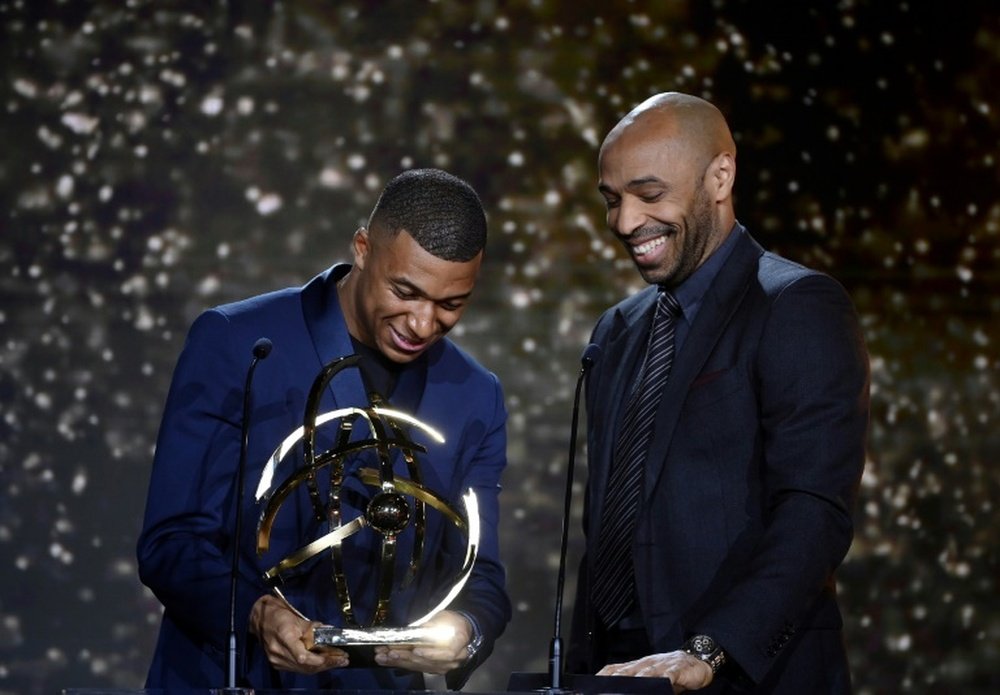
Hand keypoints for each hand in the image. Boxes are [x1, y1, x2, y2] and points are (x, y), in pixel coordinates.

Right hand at [249, 594, 348, 673]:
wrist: (259, 620)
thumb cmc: (278, 615)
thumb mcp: (297, 618)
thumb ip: (313, 628)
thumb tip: (330, 632)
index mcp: (284, 637)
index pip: (302, 657)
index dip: (319, 660)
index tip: (333, 657)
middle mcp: (278, 652)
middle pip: (305, 665)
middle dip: (326, 664)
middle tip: (343, 660)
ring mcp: (276, 660)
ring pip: (303, 669)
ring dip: (321, 667)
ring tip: (337, 662)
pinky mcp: (277, 664)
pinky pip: (298, 668)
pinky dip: (312, 666)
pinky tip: (323, 663)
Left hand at [373, 610, 471, 674]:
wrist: (461, 632)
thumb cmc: (452, 622)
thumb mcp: (444, 617)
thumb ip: (433, 625)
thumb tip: (419, 631)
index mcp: (459, 642)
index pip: (447, 652)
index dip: (431, 653)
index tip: (416, 650)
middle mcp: (453, 659)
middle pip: (427, 661)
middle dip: (406, 656)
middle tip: (389, 652)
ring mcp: (443, 666)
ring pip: (419, 666)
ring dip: (399, 661)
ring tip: (383, 656)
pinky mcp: (433, 669)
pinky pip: (416, 667)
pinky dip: (401, 663)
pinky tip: (387, 660)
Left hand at [598, 650, 712, 691]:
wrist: (694, 661)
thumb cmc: (668, 672)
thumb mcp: (648, 680)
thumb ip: (635, 687)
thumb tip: (617, 692)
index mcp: (635, 668)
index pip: (612, 671)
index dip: (599, 679)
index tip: (587, 689)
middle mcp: (644, 665)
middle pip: (625, 673)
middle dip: (613, 683)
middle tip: (603, 692)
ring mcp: (660, 665)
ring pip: (645, 673)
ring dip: (636, 681)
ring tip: (629, 689)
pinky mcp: (676, 669)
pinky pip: (669, 674)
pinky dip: (664, 679)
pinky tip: (662, 685)